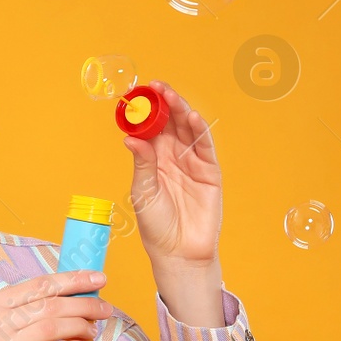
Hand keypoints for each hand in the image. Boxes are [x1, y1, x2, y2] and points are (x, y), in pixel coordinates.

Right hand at [0, 270, 115, 340]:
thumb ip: (14, 313)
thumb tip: (62, 300)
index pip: (37, 285)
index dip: (71, 280)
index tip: (97, 278)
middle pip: (48, 305)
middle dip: (83, 304)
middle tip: (104, 308)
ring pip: (51, 328)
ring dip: (80, 327)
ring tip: (93, 330)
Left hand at [122, 80, 222, 266]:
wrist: (179, 253)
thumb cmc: (156, 226)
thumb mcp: (143, 193)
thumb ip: (142, 164)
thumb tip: (130, 138)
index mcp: (153, 159)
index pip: (151, 128)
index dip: (146, 110)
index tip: (138, 94)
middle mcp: (173, 157)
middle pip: (170, 123)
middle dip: (164, 104)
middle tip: (157, 88)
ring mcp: (192, 162)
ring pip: (188, 130)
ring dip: (181, 111)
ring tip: (171, 97)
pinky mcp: (210, 172)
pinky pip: (205, 147)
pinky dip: (200, 131)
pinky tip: (192, 117)